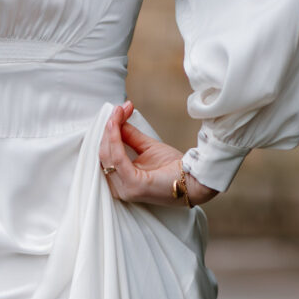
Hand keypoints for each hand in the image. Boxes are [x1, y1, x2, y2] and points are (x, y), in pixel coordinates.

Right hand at [98, 101, 218, 206]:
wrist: (194, 180)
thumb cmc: (174, 169)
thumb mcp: (148, 148)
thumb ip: (131, 137)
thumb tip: (118, 121)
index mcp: (122, 181)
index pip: (107, 155)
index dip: (109, 132)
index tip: (118, 112)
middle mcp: (120, 188)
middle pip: (104, 154)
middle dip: (110, 128)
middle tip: (119, 109)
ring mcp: (125, 188)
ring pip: (108, 155)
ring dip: (111, 130)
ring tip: (118, 113)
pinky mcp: (133, 184)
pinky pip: (118, 158)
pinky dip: (115, 139)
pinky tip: (116, 125)